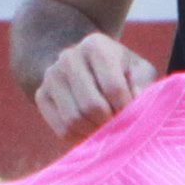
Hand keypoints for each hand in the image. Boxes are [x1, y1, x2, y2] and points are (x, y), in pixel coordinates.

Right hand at [35, 29, 160, 140]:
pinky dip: (80, 138)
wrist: (87, 67)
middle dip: (110, 124)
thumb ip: (143, 85)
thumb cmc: (122, 72)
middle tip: (121, 128)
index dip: (126, 110)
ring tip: (108, 131)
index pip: (113, 87)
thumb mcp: (139, 71)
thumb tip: (135, 104)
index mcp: (95, 45)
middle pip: (91, 106)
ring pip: (73, 120)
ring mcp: (51, 76)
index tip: (135, 117)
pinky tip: (92, 133)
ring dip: (95, 133)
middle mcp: (68, 57)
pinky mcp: (41, 95)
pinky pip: (61, 129)